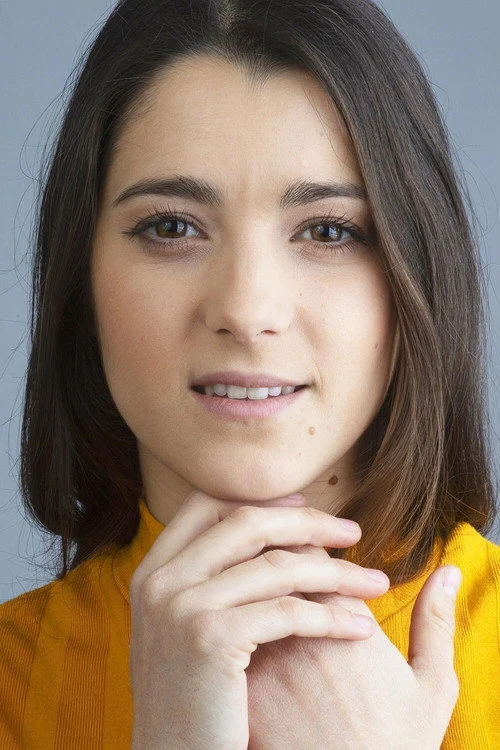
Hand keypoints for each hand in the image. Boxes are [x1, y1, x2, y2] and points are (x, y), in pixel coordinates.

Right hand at [128, 491, 387, 749]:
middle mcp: (161, 579)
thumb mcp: (182, 627)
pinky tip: (360, 627)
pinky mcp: (210, 639)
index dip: (261, 499)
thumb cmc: (193, 700)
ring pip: (277, 566)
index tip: (306, 505)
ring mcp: (181, 606)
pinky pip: (287, 612)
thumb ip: (208, 577)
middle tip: (353, 532)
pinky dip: (331, 616)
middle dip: (309, 523)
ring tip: (374, 583)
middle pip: (247, 522)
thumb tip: (262, 530)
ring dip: (337, 572)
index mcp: (154, 570)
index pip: (207, 503)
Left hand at [246, 532, 460, 749]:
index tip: (311, 549)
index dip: (307, 539)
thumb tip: (447, 572)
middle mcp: (297, 633)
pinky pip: (224, 631)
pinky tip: (240, 623)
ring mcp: (262, 660)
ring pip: (241, 593)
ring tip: (257, 584)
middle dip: (272, 548)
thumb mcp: (431, 688)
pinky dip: (231, 616)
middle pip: (268, 562)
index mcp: (345, 621)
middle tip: (279, 555)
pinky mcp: (239, 689)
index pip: (309, 550)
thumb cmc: (393, 746)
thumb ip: (436, 623)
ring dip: (246, 579)